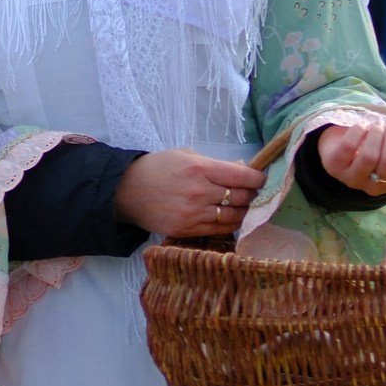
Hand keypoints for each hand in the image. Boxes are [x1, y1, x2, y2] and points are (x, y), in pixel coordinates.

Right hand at [115, 148, 265, 238]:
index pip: (244, 177)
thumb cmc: (156, 169)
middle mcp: (199, 192)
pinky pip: (220, 229)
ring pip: (235, 216)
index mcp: (200, 168)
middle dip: (252, 194)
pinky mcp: (187, 230)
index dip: (259, 179)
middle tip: (251, 192)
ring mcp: (193, 214)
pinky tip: (228, 217)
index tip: (261, 179)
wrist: (125, 192)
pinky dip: (230, 223)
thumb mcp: (186, 156)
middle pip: (243, 197)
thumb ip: (216, 163)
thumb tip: (244, 170)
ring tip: (241, 206)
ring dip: (243, 211)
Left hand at [314, 120, 385, 197]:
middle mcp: (375, 187)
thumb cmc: (380, 145)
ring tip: (377, 125)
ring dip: (377, 135)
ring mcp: (352, 179)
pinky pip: (348, 149)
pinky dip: (358, 133)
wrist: (343, 142)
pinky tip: (362, 126)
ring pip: (370, 157)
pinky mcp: (334, 167)